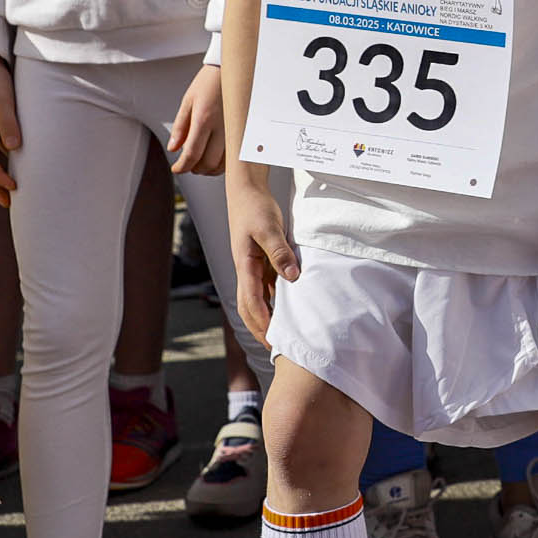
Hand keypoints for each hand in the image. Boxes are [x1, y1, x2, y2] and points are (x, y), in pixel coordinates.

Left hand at [168, 64, 225, 175]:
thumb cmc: (210, 81)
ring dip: (209, 169)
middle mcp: (222, 128)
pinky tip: (215, 158)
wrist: (234, 69)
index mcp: (204, 119)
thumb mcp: (189, 101)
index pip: (192, 154)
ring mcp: (235, 131)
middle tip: (187, 165)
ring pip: (223, 164)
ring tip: (200, 162)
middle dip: (194, 169)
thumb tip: (174, 148)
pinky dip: (223, 163)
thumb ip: (180, 127)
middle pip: (208, 163)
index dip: (182, 166)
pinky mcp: (244, 132)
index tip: (176, 168)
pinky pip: (235, 157)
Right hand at [227, 174, 297, 342]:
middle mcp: (246, 270)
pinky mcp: (261, 261)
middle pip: (249, 307)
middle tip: (275, 347)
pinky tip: (287, 308)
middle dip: (260, 328)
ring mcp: (252, 267)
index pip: (251, 301)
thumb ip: (280, 252)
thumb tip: (293, 277)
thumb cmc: (255, 207)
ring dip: (267, 317)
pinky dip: (274, 300)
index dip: (261, 321)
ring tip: (283, 334)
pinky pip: (267, 287)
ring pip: (257, 299)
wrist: (246, 190)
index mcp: (244, 265)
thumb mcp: (269, 228)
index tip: (272, 338)